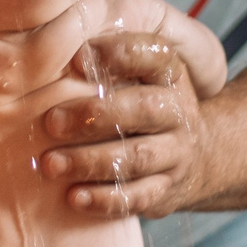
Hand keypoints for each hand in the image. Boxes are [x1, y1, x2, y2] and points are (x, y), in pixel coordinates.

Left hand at [36, 34, 210, 218]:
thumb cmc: (144, 104)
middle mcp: (178, 111)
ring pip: (137, 157)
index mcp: (169, 74)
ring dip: (90, 161)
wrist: (200, 157)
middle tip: (50, 122)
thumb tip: (46, 46)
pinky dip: (105, 200)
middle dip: (94, 115)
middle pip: (143, 109)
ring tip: (51, 164)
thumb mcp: (140, 76)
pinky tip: (74, 197)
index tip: (77, 60)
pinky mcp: (167, 190)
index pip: (153, 55)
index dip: (118, 54)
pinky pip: (138, 198)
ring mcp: (177, 153)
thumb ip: (105, 62)